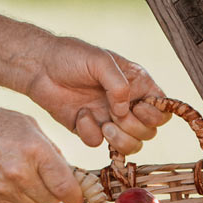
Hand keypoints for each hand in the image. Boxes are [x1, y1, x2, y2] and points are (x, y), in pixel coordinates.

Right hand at [0, 103, 82, 202]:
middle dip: (53, 193)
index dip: (75, 195)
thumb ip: (50, 150)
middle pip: (51, 201)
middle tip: (43, 180)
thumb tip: (68, 174)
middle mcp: (19, 172)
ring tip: (22, 181)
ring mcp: (1, 189)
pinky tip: (12, 192)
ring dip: (34, 199)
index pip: (66, 186)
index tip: (75, 196)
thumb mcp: (27, 124)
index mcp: (34, 149)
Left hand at [23, 39, 169, 156]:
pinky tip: (80, 115)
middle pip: (149, 132)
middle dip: (136, 129)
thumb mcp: (100, 60)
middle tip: (117, 116)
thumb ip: (118, 84)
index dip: (155, 114)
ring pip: (130, 146)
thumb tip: (125, 111)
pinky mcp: (89, 130)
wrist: (39, 66)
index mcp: (136, 84)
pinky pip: (98, 143)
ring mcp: (109, 119)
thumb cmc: (71, 56)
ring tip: (105, 125)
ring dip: (121, 140)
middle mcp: (126, 104)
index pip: (162, 109)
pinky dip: (90, 133)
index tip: (138, 106)